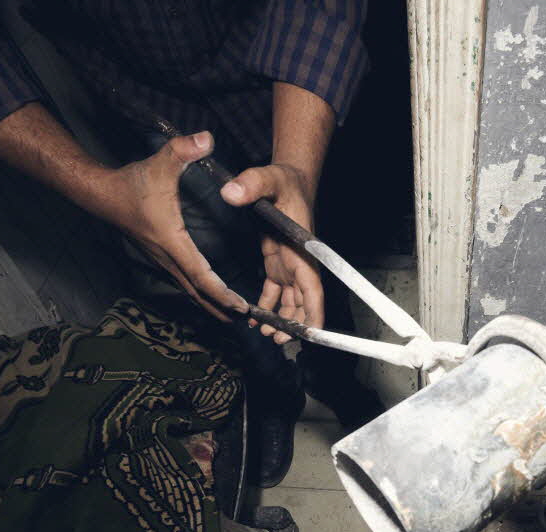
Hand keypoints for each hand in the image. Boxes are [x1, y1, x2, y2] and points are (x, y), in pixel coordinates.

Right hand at [105, 132, 249, 320]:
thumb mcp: (160, 162)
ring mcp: (163, 260)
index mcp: (172, 242)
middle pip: (198, 292)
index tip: (240, 306)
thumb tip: (207, 138)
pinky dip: (201, 293)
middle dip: (222, 307)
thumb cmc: (131, 182)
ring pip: (191, 291)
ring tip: (235, 317)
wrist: (102, 195)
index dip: (221, 293)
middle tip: (248, 320)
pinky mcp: (161, 258)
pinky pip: (185, 282)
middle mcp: (168, 257)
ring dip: (212, 304)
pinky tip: (212, 298)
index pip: (201, 275)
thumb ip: (184, 149)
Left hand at [220, 163, 323, 342]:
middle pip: (302, 301)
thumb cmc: (284, 180)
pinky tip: (254, 317)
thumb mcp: (268, 177)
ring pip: (290, 300)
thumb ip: (252, 183)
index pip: (313, 287)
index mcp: (302, 250)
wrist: (286, 179)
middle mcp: (299, 261)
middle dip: (295, 324)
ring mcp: (289, 264)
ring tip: (265, 333)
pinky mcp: (278, 263)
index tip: (312, 333)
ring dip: (281, 319)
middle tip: (277, 340)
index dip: (314, 311)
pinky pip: (276, 291)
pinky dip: (268, 306)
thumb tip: (230, 193)